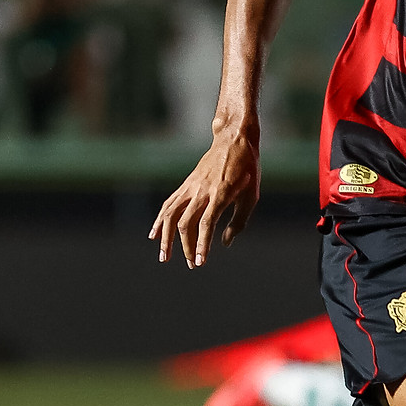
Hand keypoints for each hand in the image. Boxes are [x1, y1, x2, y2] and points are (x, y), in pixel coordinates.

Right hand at [151, 130, 259, 266]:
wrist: (234, 140)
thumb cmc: (248, 169)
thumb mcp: (251, 196)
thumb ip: (238, 221)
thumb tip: (226, 243)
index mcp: (220, 193)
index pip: (206, 223)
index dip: (202, 244)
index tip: (200, 261)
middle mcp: (201, 190)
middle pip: (186, 222)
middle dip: (187, 246)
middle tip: (192, 265)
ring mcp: (191, 186)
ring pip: (171, 214)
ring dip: (166, 237)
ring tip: (164, 256)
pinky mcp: (186, 184)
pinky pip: (169, 204)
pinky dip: (160, 220)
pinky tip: (154, 235)